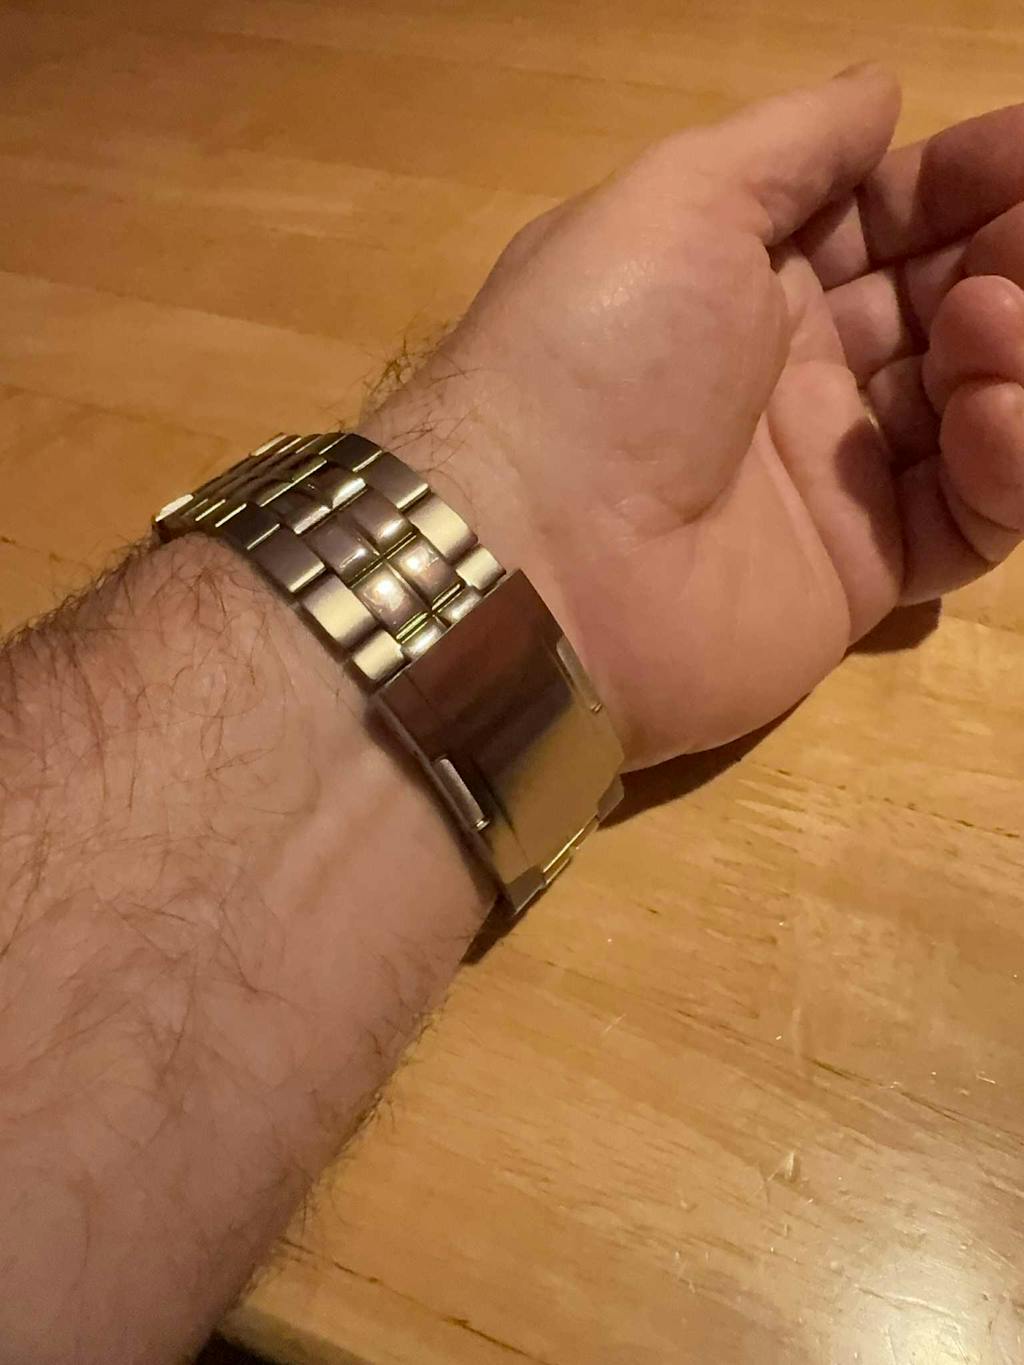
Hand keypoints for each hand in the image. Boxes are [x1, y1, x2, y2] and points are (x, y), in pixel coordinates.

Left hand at [365, 67, 1023, 765]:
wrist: (536, 560)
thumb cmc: (597, 355)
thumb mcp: (677, 201)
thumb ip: (788, 145)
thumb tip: (877, 92)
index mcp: (739, 280)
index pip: (881, 218)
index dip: (961, 183)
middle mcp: (789, 376)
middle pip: (937, 306)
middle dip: (1002, 262)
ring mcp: (825, 480)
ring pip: (965, 408)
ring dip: (1009, 355)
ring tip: (994, 328)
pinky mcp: (855, 576)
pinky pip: (965, 519)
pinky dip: (1003, 466)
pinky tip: (987, 416)